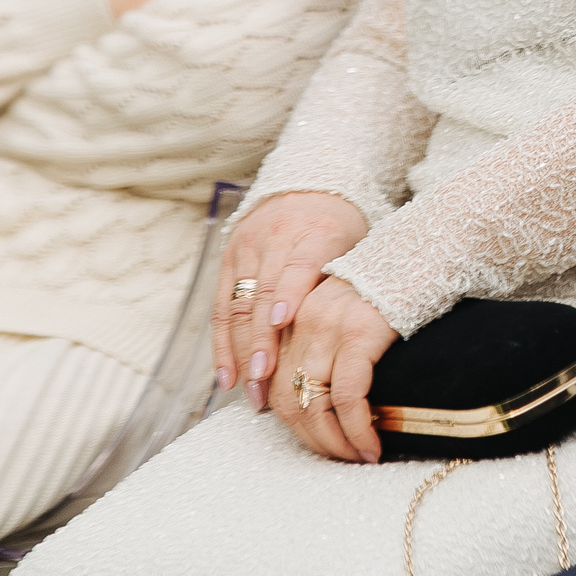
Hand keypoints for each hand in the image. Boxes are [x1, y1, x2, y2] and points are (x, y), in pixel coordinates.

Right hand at [213, 192, 368, 407]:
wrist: (310, 184)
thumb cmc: (342, 226)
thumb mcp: (355, 244)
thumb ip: (348, 283)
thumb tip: (355, 339)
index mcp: (315, 232)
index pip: (298, 265)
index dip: (288, 294)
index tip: (280, 325)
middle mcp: (276, 238)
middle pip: (262, 294)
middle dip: (260, 344)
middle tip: (266, 386)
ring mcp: (248, 247)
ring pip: (238, 305)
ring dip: (241, 353)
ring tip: (251, 391)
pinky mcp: (229, 258)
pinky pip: (220, 307)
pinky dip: (222, 345)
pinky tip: (227, 376)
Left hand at [272, 275, 398, 462]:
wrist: (422, 252)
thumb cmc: (391, 287)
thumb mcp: (345, 312)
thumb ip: (327, 345)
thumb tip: (326, 399)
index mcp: (295, 319)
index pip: (276, 384)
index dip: (293, 423)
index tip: (316, 444)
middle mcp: (302, 324)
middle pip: (288, 400)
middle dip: (313, 440)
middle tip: (339, 459)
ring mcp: (328, 330)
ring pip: (313, 406)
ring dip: (335, 443)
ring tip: (357, 457)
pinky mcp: (358, 336)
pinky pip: (347, 397)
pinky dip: (357, 429)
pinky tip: (371, 445)